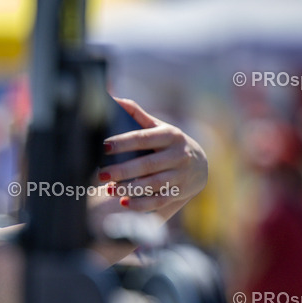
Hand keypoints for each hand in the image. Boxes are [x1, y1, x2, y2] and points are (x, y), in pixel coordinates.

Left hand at [99, 97, 207, 216]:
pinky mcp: (180, 191)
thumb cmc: (169, 143)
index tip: (104, 146)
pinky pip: (159, 200)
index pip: (144, 139)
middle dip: (123, 170)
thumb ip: (137, 115)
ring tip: (108, 190)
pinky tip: (123, 203)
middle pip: (147, 164)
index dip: (124, 143)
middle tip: (101, 174)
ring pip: (153, 184)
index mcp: (170, 135)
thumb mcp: (158, 127)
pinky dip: (141, 204)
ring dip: (129, 189)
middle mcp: (178, 155)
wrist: (200, 165)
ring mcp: (180, 174)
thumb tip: (114, 98)